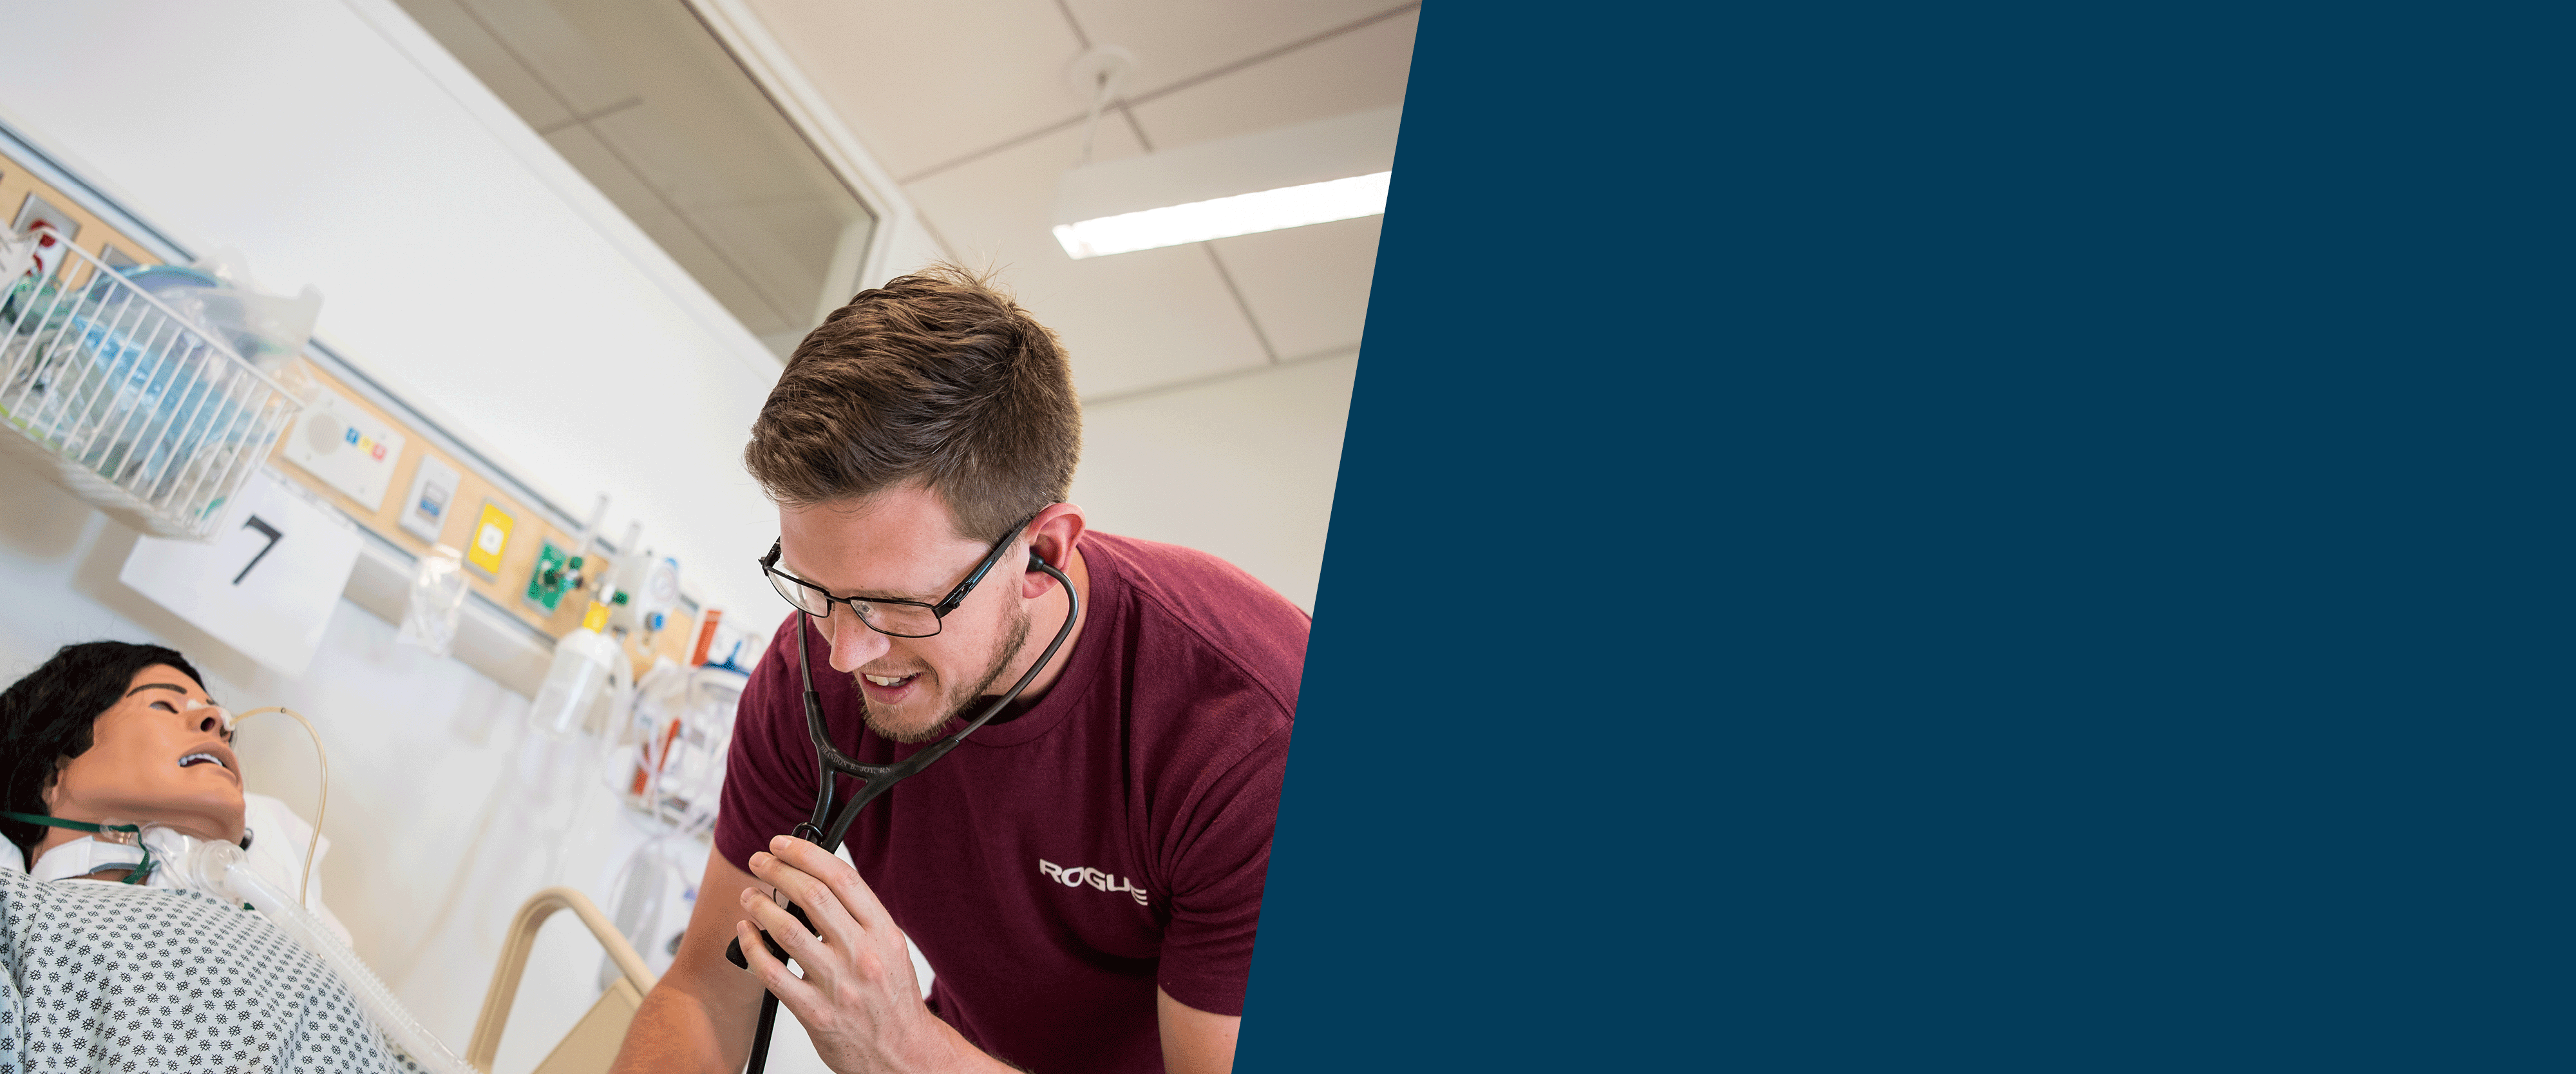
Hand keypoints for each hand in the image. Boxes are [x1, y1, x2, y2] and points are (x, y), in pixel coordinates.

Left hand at [735, 835, 977, 1072]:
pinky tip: (746, 934)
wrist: (905, 1055)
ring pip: (787, 931)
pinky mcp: (815, 1014)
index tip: (784, 845)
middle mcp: (862, 955)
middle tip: (761, 861)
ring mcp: (838, 985)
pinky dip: (753, 948)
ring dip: (760, 906)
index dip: (807, 854)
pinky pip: (773, 974)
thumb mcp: (891, 950)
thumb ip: (860, 919)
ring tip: (749, 896)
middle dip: (778, 870)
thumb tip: (819, 886)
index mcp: (883, 933)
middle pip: (812, 896)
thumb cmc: (894, 1002)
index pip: (842, 879)